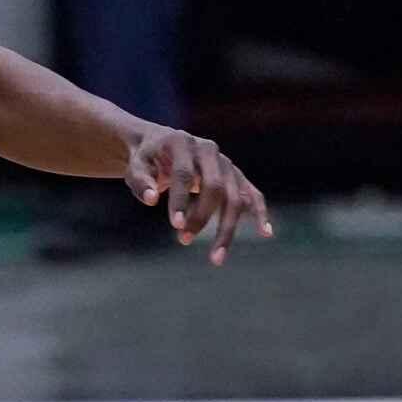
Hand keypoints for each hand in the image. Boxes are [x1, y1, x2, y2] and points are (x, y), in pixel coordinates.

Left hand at [124, 128, 272, 264]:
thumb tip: (151, 200)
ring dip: (226, 228)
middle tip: (182, 240)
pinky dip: (259, 212)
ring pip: (234, 197)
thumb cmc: (147, 159)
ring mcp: (226, 163)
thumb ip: (141, 182)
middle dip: (202, 216)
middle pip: (215, 186)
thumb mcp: (135, 167)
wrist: (162, 145)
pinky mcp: (235, 176)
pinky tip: (266, 232)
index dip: (181, 200)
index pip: (185, 174)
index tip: (174, 226)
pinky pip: (251, 195)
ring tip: (216, 258)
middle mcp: (209, 151)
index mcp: (183, 143)